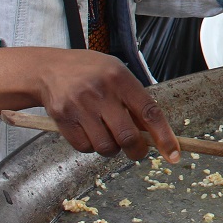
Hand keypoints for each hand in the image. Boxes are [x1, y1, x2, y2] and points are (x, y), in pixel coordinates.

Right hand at [34, 50, 180, 162]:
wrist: (48, 68)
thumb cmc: (90, 72)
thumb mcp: (117, 74)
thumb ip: (135, 100)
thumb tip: (153, 133)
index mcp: (120, 79)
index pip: (149, 112)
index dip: (164, 136)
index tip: (173, 154)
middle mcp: (101, 92)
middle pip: (127, 137)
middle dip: (137, 151)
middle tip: (137, 151)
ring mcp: (80, 106)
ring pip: (106, 146)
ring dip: (112, 149)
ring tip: (108, 134)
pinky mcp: (63, 119)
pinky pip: (85, 148)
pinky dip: (91, 147)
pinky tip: (89, 132)